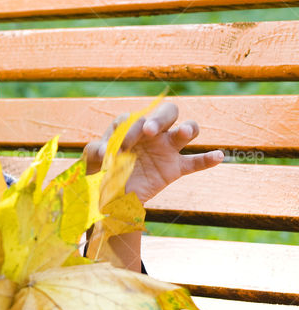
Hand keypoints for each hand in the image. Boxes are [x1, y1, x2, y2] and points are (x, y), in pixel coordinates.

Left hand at [83, 102, 224, 202]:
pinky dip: (208, 159)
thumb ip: (94, 150)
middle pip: (168, 113)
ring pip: (187, 130)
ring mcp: (166, 149)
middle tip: (149, 131)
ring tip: (183, 133)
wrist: (109, 196)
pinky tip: (219, 156)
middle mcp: (152, 134)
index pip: (135, 118)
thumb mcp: (91, 159)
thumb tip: (106, 152)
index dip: (128, 130)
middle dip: (159, 118)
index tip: (117, 150)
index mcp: (131, 127)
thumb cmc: (99, 171)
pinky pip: (195, 162)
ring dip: (188, 128)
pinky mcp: (175, 168)